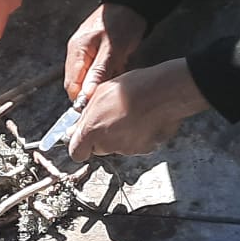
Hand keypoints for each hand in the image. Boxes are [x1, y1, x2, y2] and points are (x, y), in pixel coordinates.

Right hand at [64, 2, 148, 102]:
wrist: (132, 5)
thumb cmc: (123, 24)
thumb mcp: (113, 50)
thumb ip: (99, 72)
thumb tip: (87, 94)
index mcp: (77, 51)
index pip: (71, 85)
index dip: (82, 98)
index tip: (99, 103)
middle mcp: (76, 52)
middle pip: (77, 83)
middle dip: (93, 89)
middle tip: (111, 89)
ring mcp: (83, 51)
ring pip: (87, 77)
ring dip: (101, 81)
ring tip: (118, 74)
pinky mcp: (93, 51)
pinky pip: (95, 70)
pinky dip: (106, 73)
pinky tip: (119, 68)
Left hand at [68, 58, 206, 160]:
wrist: (165, 92)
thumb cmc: (133, 88)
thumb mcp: (100, 94)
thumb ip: (84, 116)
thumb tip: (75, 129)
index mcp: (92, 130)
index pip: (76, 153)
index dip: (79, 146)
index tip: (83, 137)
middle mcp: (108, 144)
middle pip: (98, 149)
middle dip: (101, 137)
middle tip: (111, 117)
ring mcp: (127, 149)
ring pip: (117, 147)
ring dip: (120, 136)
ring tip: (130, 115)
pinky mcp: (144, 150)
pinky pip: (135, 146)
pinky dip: (137, 137)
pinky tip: (142, 120)